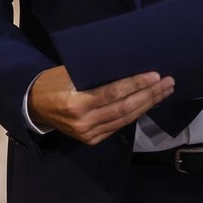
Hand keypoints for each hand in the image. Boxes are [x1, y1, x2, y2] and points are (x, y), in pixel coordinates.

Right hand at [27, 66, 173, 145]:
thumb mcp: (72, 72)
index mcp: (77, 102)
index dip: (136, 84)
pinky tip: (148, 103)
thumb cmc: (54, 81)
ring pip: (125, 119)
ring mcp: (88, 134)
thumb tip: (129, 63)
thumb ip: (97, 73)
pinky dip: (134, 114)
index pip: (114, 93)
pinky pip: (118, 126)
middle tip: (168, 83)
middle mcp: (84, 121)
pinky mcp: (91, 140)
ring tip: (164, 92)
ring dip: (148, 105)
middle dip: (150, 95)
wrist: (34, 106)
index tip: (155, 75)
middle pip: (125, 108)